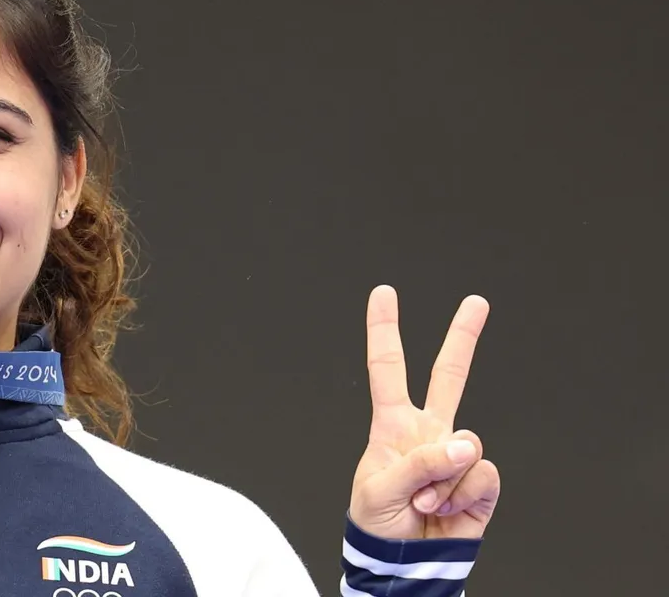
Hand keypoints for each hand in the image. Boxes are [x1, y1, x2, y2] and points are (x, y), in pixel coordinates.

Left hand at [348, 286, 501, 539]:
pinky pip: (481, 475)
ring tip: (422, 503)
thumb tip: (464, 444)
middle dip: (463, 339)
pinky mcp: (480, 483)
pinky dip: (461, 496)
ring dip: (442, 481)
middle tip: (476, 302)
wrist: (404, 564)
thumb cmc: (378, 524)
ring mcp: (456, 457)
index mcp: (393, 427)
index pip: (387, 370)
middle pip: (450, 377)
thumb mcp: (379, 490)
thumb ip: (418, 464)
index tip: (384, 294)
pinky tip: (445, 511)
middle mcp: (429, 433)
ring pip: (466, 444)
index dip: (384, 331)